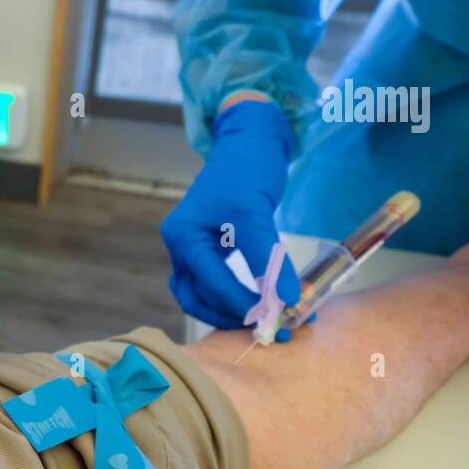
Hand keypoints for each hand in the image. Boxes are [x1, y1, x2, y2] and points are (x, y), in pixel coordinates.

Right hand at [161, 100, 300, 328]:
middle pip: (196, 298)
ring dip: (230, 311)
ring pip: (202, 295)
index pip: (211, 283)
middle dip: (230, 315)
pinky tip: (261, 301)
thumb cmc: (245, 169)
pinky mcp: (208, 249)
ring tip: (265, 318)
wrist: (249, 141)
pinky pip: (215, 283)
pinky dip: (234, 296)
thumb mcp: (255, 213)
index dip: (243, 304)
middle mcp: (180, 246)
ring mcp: (192, 248)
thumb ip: (268, 258)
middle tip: (267, 327)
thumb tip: (288, 299)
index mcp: (183, 236)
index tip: (276, 318)